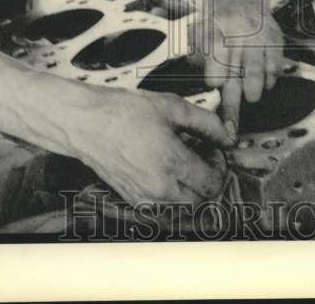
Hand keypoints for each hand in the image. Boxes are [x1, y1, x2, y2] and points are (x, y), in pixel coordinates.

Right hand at [68, 85, 233, 205]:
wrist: (85, 124)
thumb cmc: (123, 111)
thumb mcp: (171, 106)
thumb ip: (207, 123)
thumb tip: (229, 136)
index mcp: (170, 162)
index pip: (212, 182)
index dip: (221, 165)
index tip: (216, 150)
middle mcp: (158, 187)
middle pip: (201, 200)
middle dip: (209, 180)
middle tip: (204, 155)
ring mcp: (144, 197)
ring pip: (183, 207)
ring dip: (192, 189)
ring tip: (184, 161)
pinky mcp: (132, 200)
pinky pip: (163, 206)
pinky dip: (173, 193)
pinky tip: (166, 169)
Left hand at [194, 0, 284, 131]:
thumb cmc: (217, 15)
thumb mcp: (200, 28)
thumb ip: (200, 54)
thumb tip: (210, 83)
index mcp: (217, 31)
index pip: (217, 59)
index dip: (216, 76)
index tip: (216, 87)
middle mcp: (239, 34)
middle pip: (238, 72)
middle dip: (235, 101)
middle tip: (232, 122)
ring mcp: (259, 36)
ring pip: (259, 70)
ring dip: (255, 89)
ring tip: (252, 97)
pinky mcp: (275, 38)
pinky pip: (275, 64)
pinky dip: (271, 77)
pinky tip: (265, 82)